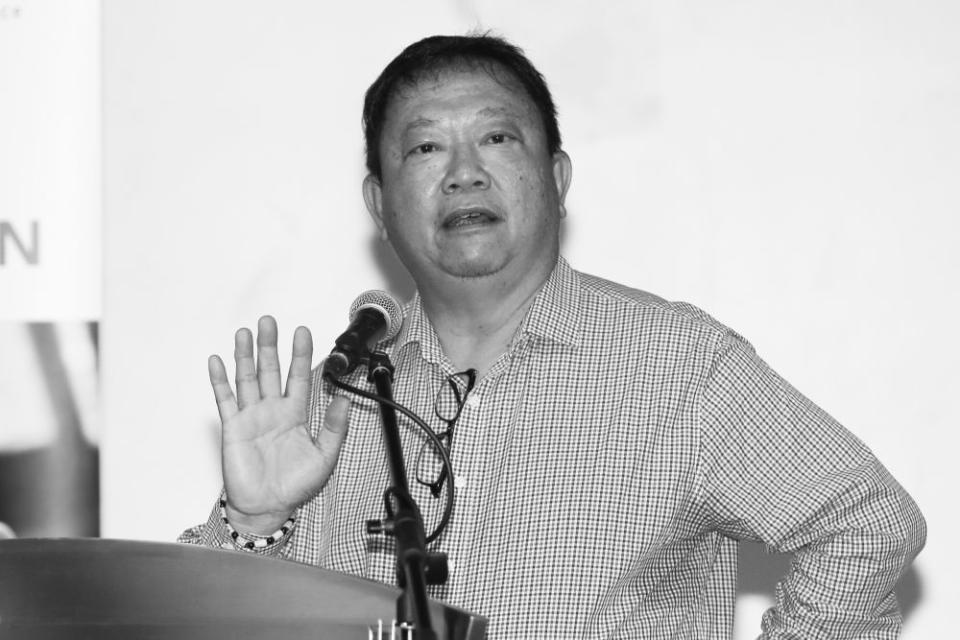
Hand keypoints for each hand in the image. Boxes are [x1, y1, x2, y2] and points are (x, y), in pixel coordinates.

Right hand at [208, 316, 348, 534]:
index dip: (300, 354)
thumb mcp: (325, 456)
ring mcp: (252, 416)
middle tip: (269, 322)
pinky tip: (217, 361)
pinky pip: (225, 399)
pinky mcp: (233, 427)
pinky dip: (219, 380)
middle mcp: (273, 410)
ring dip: (245, 355)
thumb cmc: (294, 485)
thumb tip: (345, 400)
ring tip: (245, 333)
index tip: (302, 332)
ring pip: (248, 378)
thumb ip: (335, 427)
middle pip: (271, 370)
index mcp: (296, 414)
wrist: (267, 507)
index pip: (299, 376)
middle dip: (270, 345)